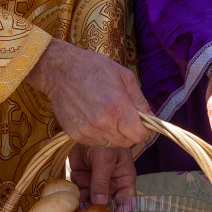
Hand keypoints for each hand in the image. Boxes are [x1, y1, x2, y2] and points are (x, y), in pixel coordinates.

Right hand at [27, 39, 149, 146]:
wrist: (60, 71)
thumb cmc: (93, 68)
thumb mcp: (124, 76)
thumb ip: (140, 100)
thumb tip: (151, 116)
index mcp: (118, 107)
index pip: (139, 136)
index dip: (143, 130)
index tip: (140, 123)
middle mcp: (103, 123)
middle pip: (127, 142)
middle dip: (129, 132)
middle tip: (123, 117)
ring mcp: (88, 131)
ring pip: (111, 144)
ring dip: (113, 134)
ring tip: (106, 116)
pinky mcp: (75, 134)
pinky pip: (95, 142)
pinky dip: (99, 135)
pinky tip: (94, 118)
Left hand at [69, 143, 136, 211]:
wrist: (85, 127)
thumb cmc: (104, 140)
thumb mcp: (105, 159)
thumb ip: (101, 181)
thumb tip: (99, 203)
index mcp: (124, 179)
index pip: (127, 201)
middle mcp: (111, 184)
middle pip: (108, 204)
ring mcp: (96, 182)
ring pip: (92, 201)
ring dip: (86, 209)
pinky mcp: (81, 180)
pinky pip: (79, 194)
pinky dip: (76, 201)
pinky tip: (71, 207)